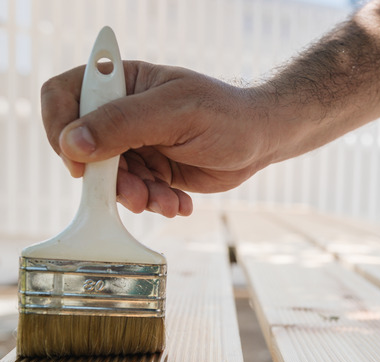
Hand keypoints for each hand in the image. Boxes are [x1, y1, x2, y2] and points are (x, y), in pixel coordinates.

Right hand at [41, 61, 273, 216]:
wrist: (261, 140)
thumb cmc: (226, 114)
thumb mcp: (176, 113)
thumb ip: (124, 124)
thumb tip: (72, 142)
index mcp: (121, 83)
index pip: (64, 96)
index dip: (61, 129)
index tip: (79, 161)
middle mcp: (121, 113)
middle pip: (83, 148)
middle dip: (108, 178)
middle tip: (136, 194)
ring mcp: (135, 143)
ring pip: (109, 178)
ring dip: (135, 196)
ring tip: (167, 201)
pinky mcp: (151, 170)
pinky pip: (136, 192)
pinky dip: (155, 203)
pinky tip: (179, 204)